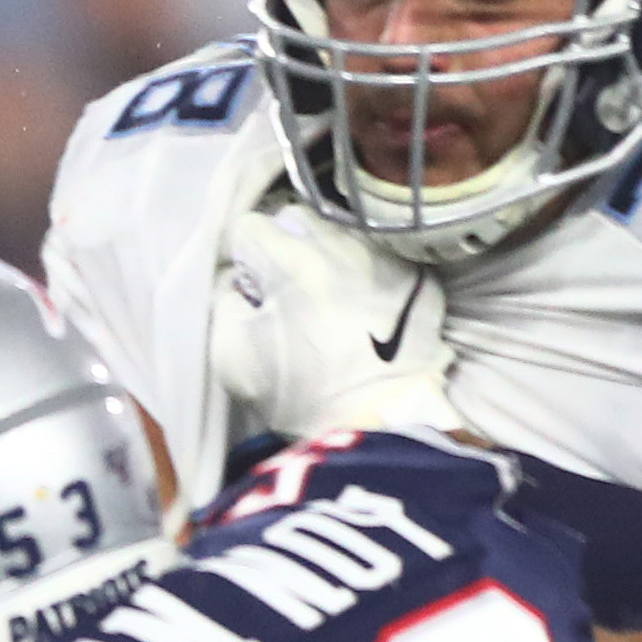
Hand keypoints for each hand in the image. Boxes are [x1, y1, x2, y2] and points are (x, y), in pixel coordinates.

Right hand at [212, 200, 458, 436]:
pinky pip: (379, 255)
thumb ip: (222, 303)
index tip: (249, 288)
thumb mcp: (231, 357)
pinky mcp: (419, 277)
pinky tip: (361, 307)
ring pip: (341, 232)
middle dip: (283, 244)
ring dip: (324, 254)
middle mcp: (342, 245)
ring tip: (324, 296)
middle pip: (298, 217)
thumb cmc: (299, 393)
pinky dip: (363, 272)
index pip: (250, 225)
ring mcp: (385, 257)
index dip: (242, 257)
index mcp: (292, 261)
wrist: (381, 423)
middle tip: (283, 288)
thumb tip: (235, 280)